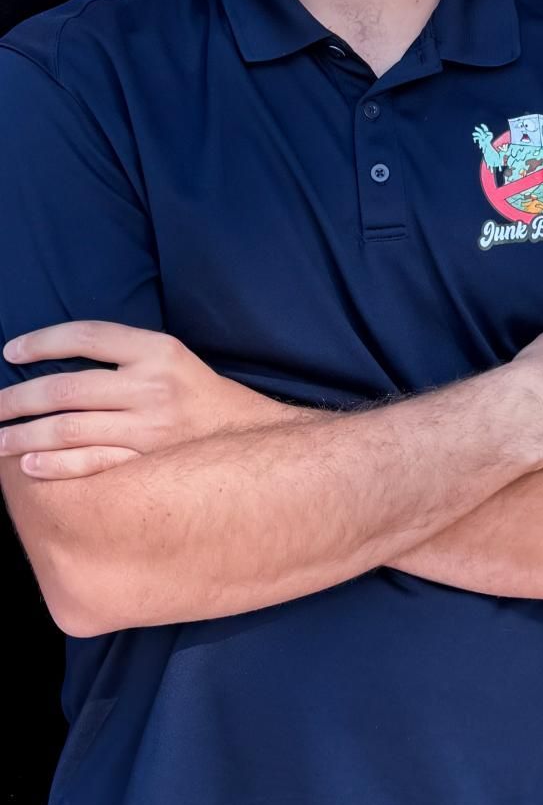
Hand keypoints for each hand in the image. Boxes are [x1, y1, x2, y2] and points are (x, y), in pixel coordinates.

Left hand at [0, 321, 297, 478]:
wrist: (257, 443)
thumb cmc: (207, 402)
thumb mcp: (176, 362)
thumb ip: (128, 359)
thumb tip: (60, 365)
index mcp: (160, 352)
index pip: (88, 336)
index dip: (43, 341)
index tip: (11, 351)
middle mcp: (153, 387)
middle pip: (67, 388)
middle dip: (18, 399)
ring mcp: (149, 430)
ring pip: (68, 429)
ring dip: (23, 436)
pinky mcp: (148, 466)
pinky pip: (90, 465)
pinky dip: (55, 468)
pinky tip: (28, 468)